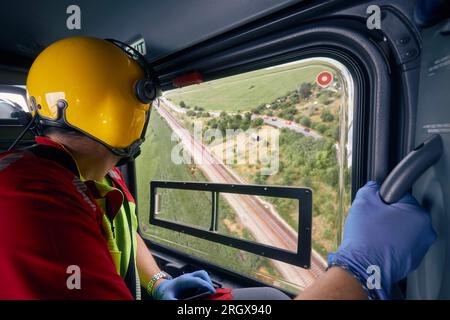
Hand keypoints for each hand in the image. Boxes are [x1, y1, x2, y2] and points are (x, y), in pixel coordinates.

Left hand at [152, 270, 215, 299]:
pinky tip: (204, 292)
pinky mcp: (191, 281)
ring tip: (210, 292)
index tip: (213, 292)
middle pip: (202, 274)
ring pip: (202, 275)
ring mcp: (190, 278)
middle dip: (209, 282)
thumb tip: (184, 305)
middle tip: (212, 292)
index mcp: (184, 280)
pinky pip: (200, 279)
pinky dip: (204, 284)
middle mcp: (188, 277)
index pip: (198, 281)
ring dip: (207, 282)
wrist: (161, 288)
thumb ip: (175, 301)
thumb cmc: (164, 293)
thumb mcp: (168, 298)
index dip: (207, 286)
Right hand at [328, 181, 435, 298]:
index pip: (401, 196)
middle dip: (388, 215)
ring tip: (374, 234)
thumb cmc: (366, 237)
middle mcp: (425, 232)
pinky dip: (390, 244)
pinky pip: (400, 245)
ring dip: (389, 230)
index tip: (375, 207)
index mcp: (418, 214)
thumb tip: (373, 187)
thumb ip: (371, 188)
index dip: (384, 199)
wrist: (362, 267)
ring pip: (402, 230)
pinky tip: (377, 245)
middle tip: (373, 220)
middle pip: (404, 214)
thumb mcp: (363, 202)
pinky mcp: (411, 261)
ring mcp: (420, 249)